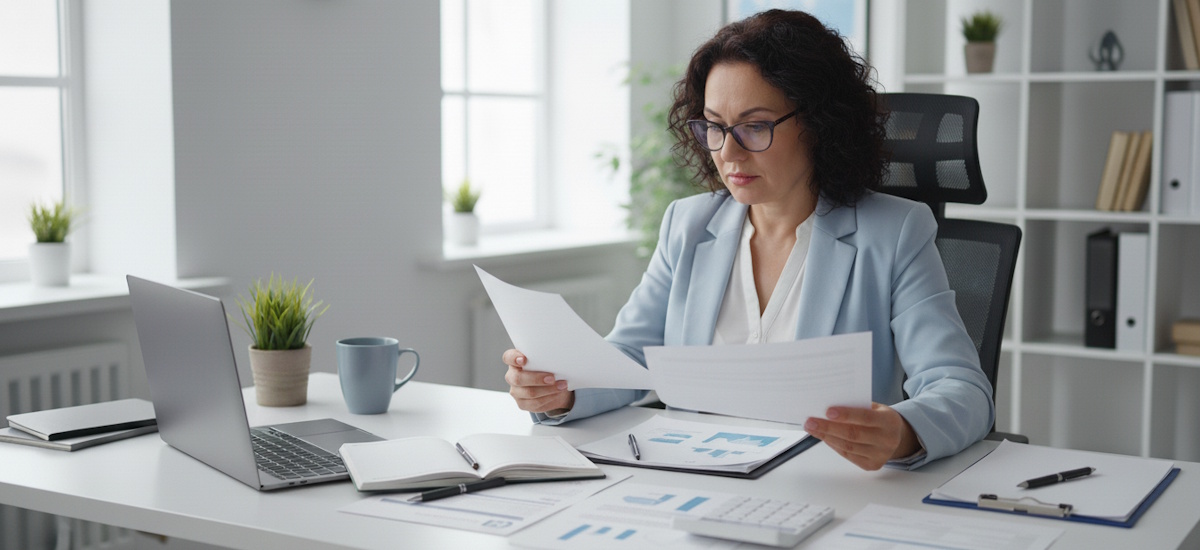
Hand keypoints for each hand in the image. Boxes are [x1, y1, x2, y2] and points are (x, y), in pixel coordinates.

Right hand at [502, 349, 573, 413]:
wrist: (552, 385)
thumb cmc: (547, 367)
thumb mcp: (545, 359)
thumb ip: (545, 356)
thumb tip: (558, 355)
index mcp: (515, 361)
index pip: (508, 358)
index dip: (513, 358)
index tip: (524, 359)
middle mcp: (512, 376)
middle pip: (518, 378)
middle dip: (536, 378)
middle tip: (552, 378)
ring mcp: (516, 391)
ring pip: (529, 392)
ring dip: (548, 389)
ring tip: (562, 385)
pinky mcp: (522, 403)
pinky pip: (535, 403)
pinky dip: (549, 398)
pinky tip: (557, 393)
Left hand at [804, 403, 919, 470]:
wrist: (897, 436)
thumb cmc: (880, 418)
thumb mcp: (876, 408)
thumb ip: (857, 406)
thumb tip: (828, 408)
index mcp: (889, 421)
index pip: (865, 417)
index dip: (846, 415)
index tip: (827, 411)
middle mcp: (887, 440)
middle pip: (853, 435)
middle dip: (828, 428)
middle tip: (810, 422)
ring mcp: (880, 455)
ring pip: (848, 447)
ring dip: (827, 437)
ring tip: (812, 429)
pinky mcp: (872, 465)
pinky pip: (848, 455)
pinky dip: (834, 445)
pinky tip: (824, 437)